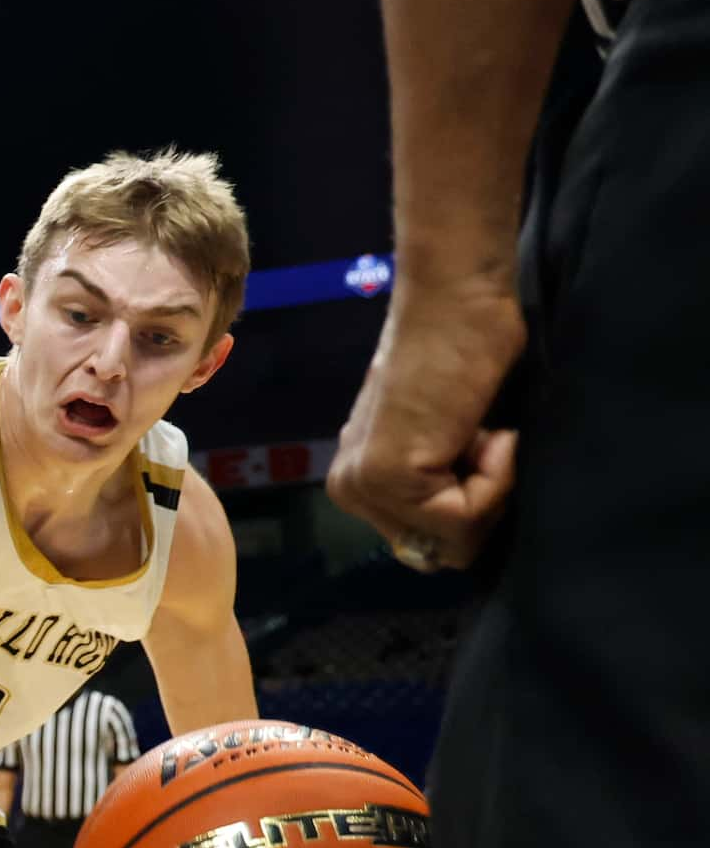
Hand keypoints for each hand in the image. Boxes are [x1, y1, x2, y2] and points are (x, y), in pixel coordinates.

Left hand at [327, 277, 523, 568]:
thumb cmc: (467, 353)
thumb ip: (443, 487)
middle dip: (480, 500)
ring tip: (479, 429)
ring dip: (491, 485)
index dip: (475, 501)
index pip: (431, 542)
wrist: (457, 298)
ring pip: (457, 539)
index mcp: (360, 481)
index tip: (474, 441)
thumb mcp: (451, 439)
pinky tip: (484, 429)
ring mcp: (364, 486)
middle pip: (443, 548)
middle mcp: (350, 490)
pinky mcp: (390, 477)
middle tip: (478, 436)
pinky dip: (496, 475)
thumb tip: (462, 546)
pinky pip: (466, 517)